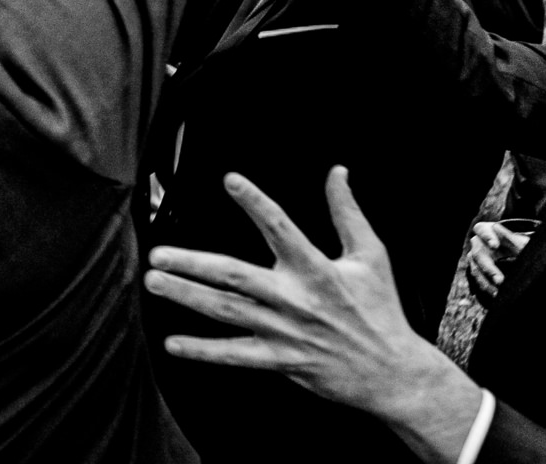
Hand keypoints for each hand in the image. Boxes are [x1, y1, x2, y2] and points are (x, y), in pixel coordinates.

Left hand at [146, 168, 484, 461]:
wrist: (393, 374)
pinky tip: (172, 343)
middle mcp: (296, 300)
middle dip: (194, 264)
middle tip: (158, 253)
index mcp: (317, 270)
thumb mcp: (371, 256)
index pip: (282, 229)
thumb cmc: (381, 310)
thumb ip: (347, 212)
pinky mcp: (281, 359)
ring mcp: (285, 331)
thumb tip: (337, 171)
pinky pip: (235, 354)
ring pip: (227, 312)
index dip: (256, 203)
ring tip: (153, 282)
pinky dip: (203, 351)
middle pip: (236, 277)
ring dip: (187, 296)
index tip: (229, 180)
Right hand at [463, 221, 532, 304]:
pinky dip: (487, 287)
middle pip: (478, 254)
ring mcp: (475, 258)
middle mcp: (477, 244)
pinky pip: (479, 280)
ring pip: (476, 270)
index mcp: (485, 231)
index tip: (495, 245)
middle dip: (489, 268)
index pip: (481, 230)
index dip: (487, 237)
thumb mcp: (518, 239)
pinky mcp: (477, 270)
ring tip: (498, 292)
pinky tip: (496, 295)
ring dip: (486, 282)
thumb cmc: (515, 242)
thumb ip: (515, 240)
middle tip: (500, 280)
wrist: (511, 251)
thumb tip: (507, 235)